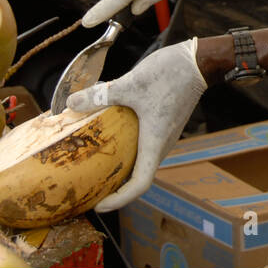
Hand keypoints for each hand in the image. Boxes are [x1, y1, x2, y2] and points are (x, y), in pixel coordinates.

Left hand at [67, 38, 207, 211]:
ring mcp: (164, 134)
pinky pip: (143, 144)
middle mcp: (161, 143)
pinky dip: (126, 148)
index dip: (120, 199)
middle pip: (139, 176)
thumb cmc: (170, 75)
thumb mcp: (130, 84)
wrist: (197, 62)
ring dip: (122, 167)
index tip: (99, 204)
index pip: (140, 184)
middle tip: (90, 189)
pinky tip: (109, 135)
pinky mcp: (163, 123)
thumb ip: (100, 95)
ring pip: (141, 160)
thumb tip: (71, 102)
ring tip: (96, 165)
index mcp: (155, 142)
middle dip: (115, 187)